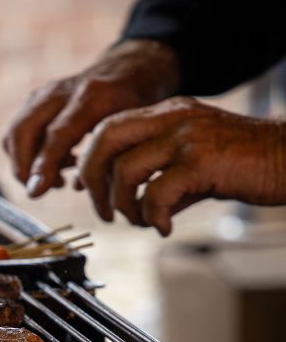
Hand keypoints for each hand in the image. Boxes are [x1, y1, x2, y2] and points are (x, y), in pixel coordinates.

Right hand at [3, 39, 179, 196]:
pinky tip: (57, 164)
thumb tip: (77, 187)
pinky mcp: (35, 99)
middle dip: (22, 167)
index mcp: (94, 96)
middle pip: (23, 130)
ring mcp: (45, 92)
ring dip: (25, 162)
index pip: (58, 134)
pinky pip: (18, 131)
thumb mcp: (134, 128)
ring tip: (56, 179)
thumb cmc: (138, 103)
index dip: (44, 165)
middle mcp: (62, 90)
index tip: (35, 192)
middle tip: (38, 191)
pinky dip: (27, 153)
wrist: (132, 67)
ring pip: (15, 132)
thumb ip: (109, 156)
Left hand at [78, 97, 285, 235]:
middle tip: (104, 211)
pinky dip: (152, 216)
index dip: (91, 161)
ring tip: (141, 221)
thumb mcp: (198, 166)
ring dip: (124, 204)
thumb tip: (139, 208)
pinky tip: (164, 228)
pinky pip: (156, 193)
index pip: (108, 128)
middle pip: (105, 139)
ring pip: (125, 169)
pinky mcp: (201, 161)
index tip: (90, 190)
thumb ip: (165, 180)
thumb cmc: (251, 164)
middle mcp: (173, 118)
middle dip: (93, 179)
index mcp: (168, 113)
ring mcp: (187, 137)